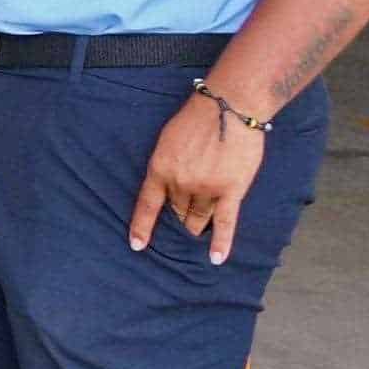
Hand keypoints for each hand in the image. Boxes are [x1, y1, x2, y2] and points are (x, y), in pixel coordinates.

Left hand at [129, 92, 267, 261]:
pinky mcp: (231, 191)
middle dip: (178, 222)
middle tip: (179, 231)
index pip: (147, 206)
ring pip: (198, 219)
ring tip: (195, 238)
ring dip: (196, 228)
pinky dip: (221, 243)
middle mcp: (181, 183)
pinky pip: (225, 223)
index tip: (137, 245)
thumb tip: (167, 186)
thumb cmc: (195, 120)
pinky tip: (216, 259)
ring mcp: (206, 189)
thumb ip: (166, 166)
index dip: (142, 227)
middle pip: (177, 213)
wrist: (228, 109)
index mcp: (160, 169)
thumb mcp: (167, 141)